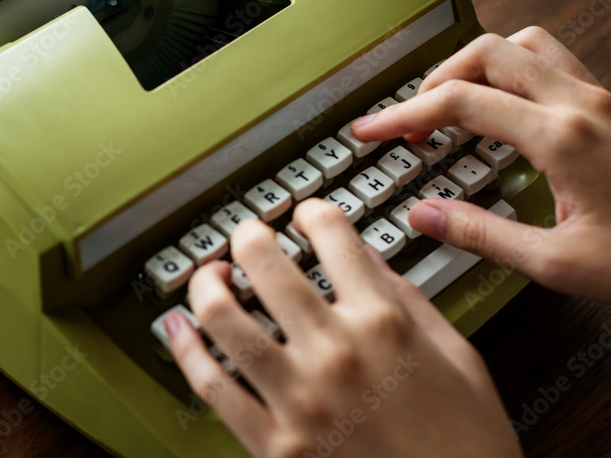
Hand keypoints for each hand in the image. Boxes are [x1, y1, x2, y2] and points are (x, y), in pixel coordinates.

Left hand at [165, 201, 521, 457]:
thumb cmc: (467, 445)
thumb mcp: (458, 357)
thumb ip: (409, 299)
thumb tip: (368, 258)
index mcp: (385, 323)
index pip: (332, 235)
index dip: (312, 212)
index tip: (305, 215)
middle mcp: (336, 351)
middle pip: (263, 261)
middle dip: (248, 235)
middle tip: (247, 236)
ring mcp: (300, 397)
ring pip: (222, 316)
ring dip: (206, 284)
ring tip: (210, 277)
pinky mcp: (275, 444)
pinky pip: (212, 385)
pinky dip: (185, 350)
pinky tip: (178, 328)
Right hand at [351, 26, 610, 302]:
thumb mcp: (561, 264)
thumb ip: (483, 235)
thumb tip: (426, 214)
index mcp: (562, 137)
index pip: (457, 102)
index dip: (400, 114)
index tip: (370, 130)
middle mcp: (582, 103)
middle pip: (486, 52)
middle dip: (436, 79)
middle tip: (412, 120)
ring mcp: (602, 98)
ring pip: (525, 44)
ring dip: (479, 65)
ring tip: (456, 102)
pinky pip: (555, 62)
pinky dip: (516, 72)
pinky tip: (509, 111)